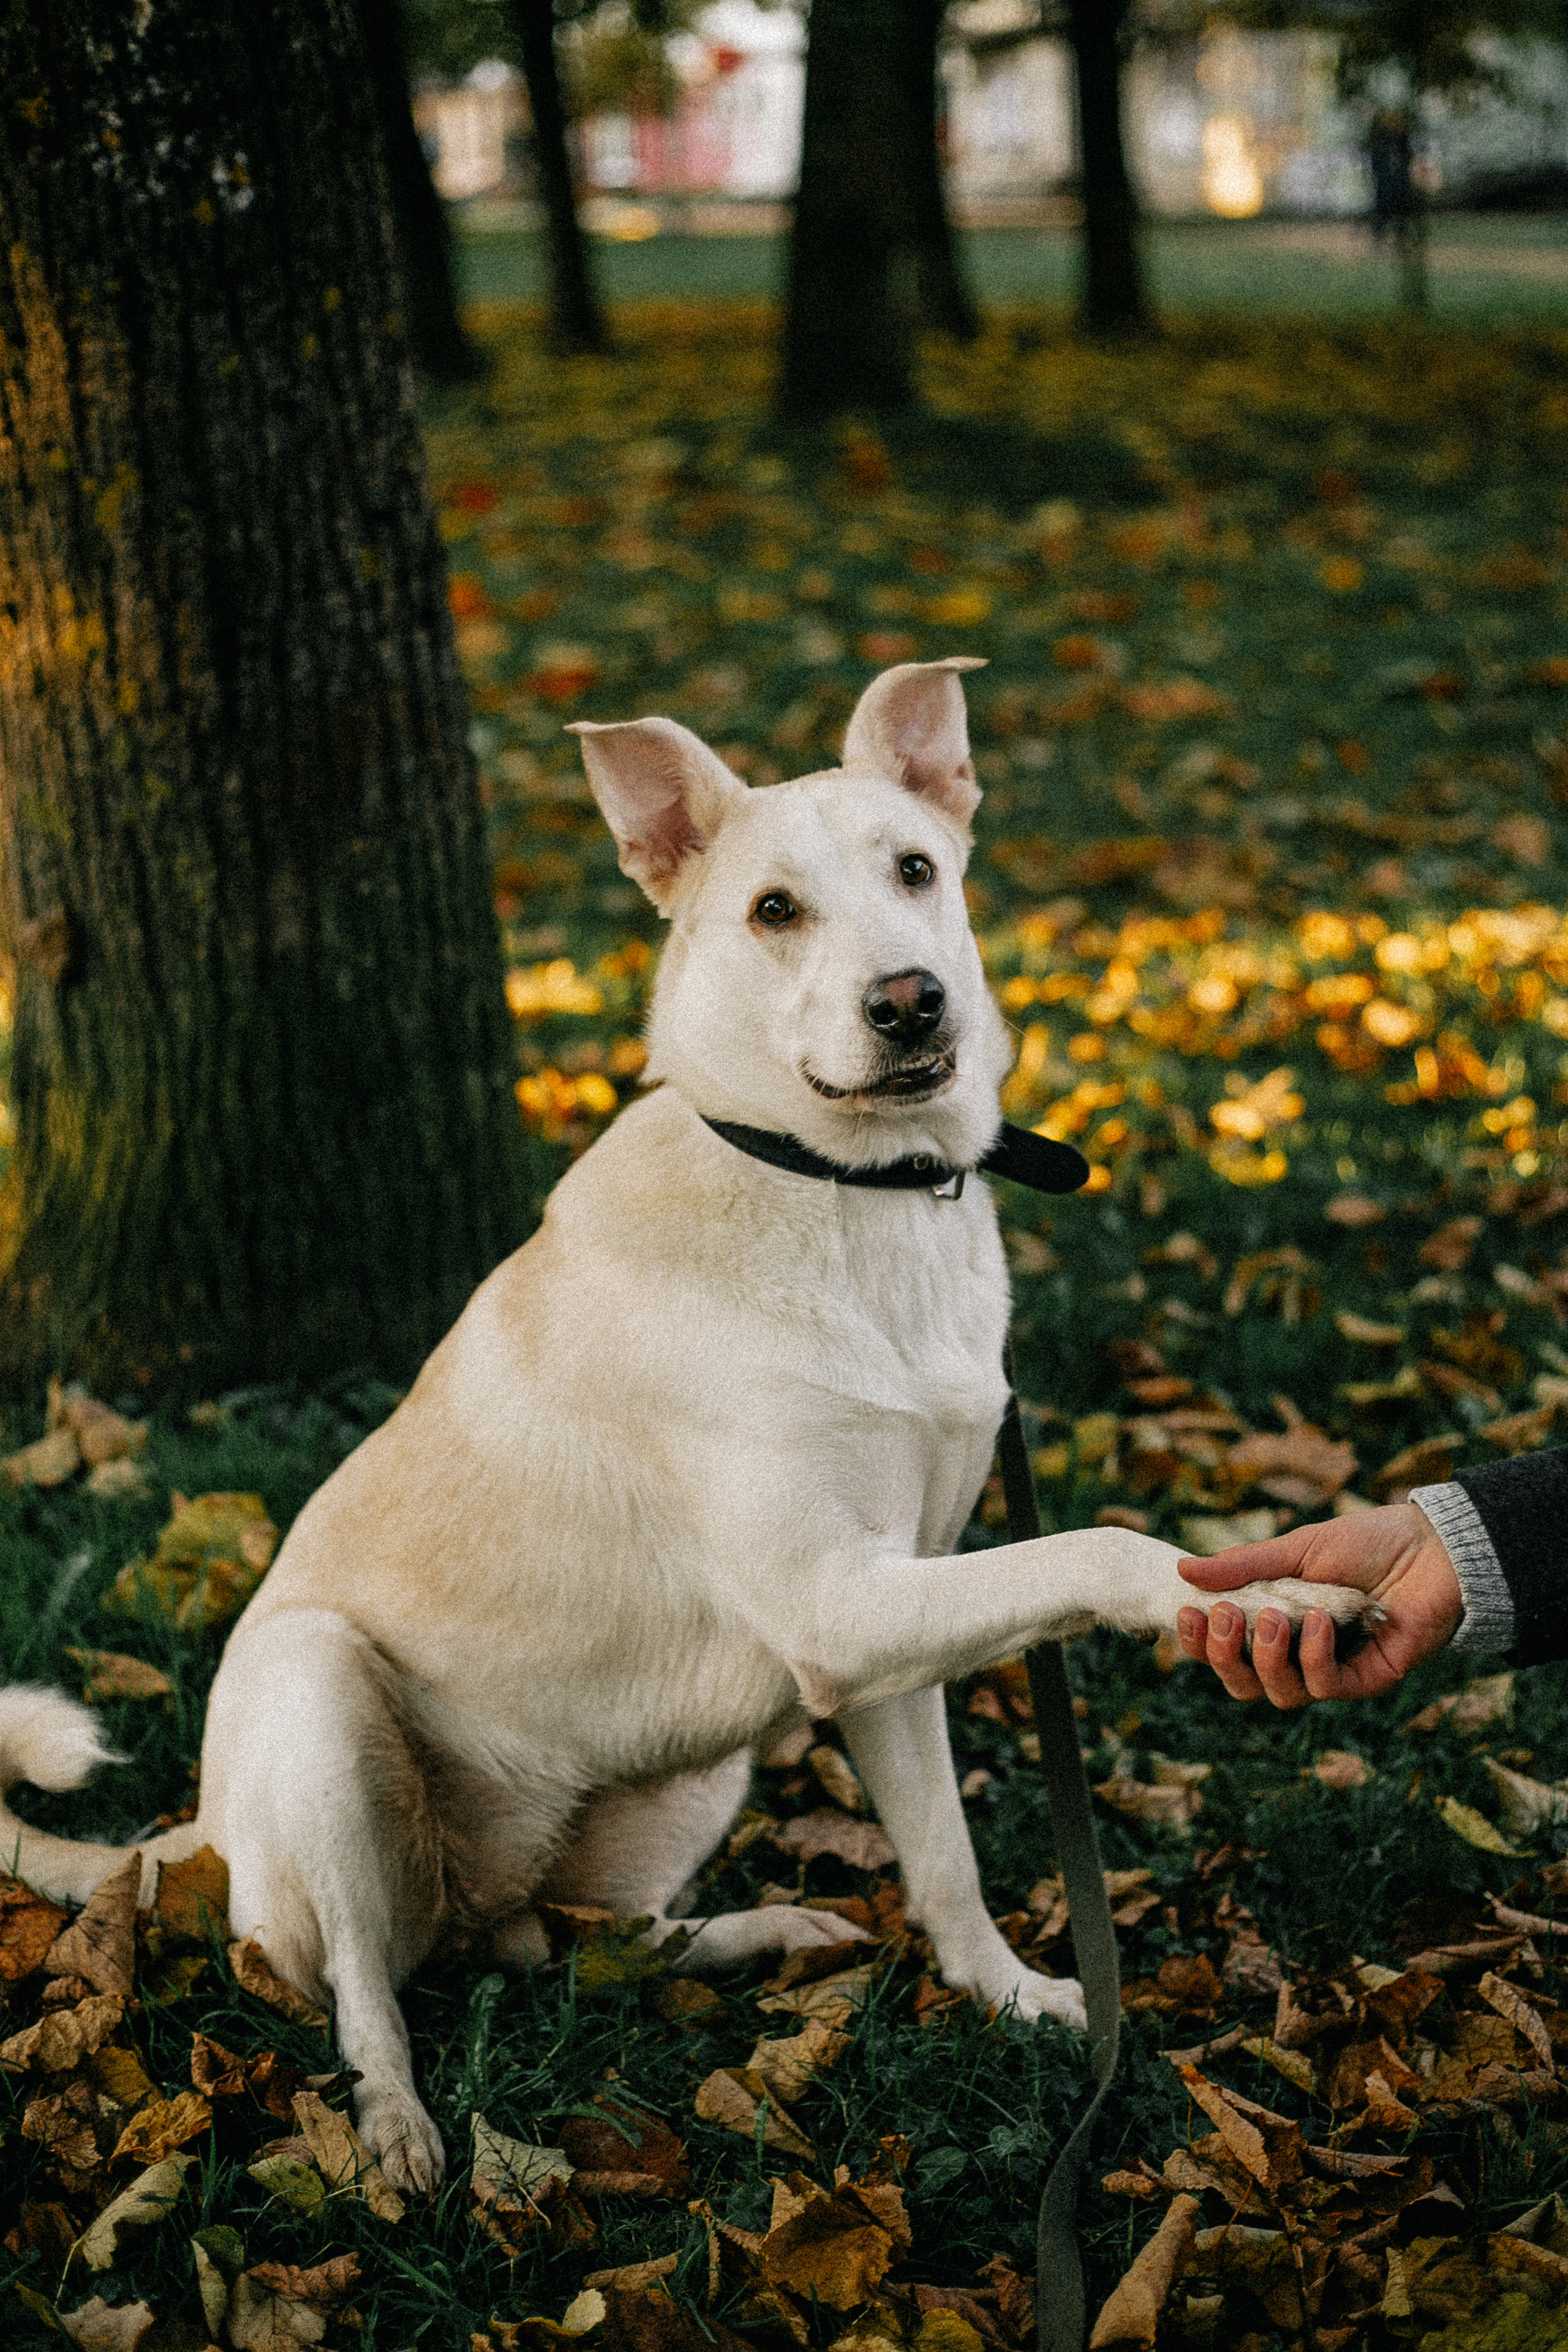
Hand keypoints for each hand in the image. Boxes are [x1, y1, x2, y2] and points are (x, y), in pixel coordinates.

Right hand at [1175, 1502, 1463, 1707]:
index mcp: (1274, 1623)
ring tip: (1275, 1616)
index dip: (1199, 1643)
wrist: (1433, 1548)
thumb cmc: (1367, 1544)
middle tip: (1227, 1616)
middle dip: (1225, 1656)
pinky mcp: (1367, 1679)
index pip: (1225, 1651)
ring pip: (1280, 1693)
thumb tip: (1184, 1571)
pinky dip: (1314, 1656)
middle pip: (1244, 1684)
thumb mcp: (1298, 1548)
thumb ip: (1245, 1565)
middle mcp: (1298, 1655)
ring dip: (1268, 1658)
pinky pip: (1326, 1687)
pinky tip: (1318, 1622)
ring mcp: (1331, 1670)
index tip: (1188, 1612)